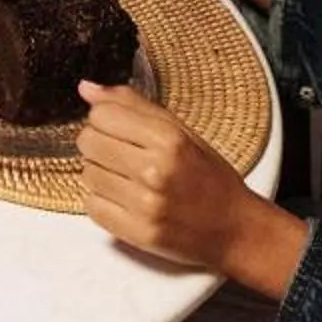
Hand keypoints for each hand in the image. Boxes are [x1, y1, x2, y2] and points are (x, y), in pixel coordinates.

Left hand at [76, 82, 304, 294]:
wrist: (234, 229)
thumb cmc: (211, 179)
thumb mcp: (181, 131)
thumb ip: (133, 106)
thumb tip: (87, 89)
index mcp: (169, 140)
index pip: (101, 114)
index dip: (104, 117)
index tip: (116, 126)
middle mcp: (155, 171)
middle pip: (88, 142)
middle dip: (98, 143)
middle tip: (121, 152)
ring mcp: (145, 205)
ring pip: (87, 174)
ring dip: (101, 173)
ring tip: (127, 177)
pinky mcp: (137, 233)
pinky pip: (92, 207)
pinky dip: (102, 201)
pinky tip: (125, 198)